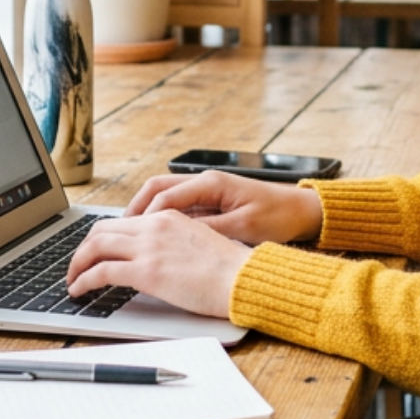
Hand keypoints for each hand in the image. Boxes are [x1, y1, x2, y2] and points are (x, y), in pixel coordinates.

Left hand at [65, 211, 251, 317]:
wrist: (242, 278)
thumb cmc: (229, 269)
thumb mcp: (198, 243)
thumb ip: (172, 244)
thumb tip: (157, 260)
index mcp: (168, 217)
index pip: (122, 222)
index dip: (102, 237)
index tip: (95, 252)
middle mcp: (154, 226)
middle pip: (101, 230)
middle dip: (83, 248)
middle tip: (77, 265)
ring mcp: (148, 247)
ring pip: (95, 247)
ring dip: (77, 264)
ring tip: (72, 280)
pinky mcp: (145, 271)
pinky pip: (100, 272)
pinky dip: (83, 281)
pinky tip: (79, 290)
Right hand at [125, 171, 322, 244]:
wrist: (302, 210)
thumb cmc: (279, 217)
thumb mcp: (243, 227)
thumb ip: (209, 230)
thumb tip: (177, 237)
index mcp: (211, 183)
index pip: (164, 197)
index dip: (142, 218)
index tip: (127, 236)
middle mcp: (205, 181)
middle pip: (156, 189)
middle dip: (134, 210)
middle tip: (116, 232)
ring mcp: (208, 189)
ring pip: (164, 195)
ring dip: (145, 212)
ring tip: (129, 234)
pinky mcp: (212, 199)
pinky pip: (179, 204)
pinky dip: (162, 216)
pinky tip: (155, 235)